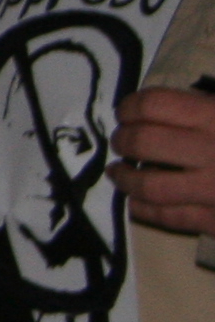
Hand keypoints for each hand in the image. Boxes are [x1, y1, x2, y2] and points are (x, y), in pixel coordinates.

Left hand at [113, 86, 214, 233]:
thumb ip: (206, 105)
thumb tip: (160, 108)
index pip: (155, 104)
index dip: (131, 107)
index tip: (126, 113)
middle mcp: (212, 151)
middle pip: (144, 142)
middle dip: (123, 141)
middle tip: (120, 142)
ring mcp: (213, 190)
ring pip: (150, 186)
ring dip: (125, 178)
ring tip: (117, 172)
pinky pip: (170, 217)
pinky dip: (145, 209)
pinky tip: (135, 202)